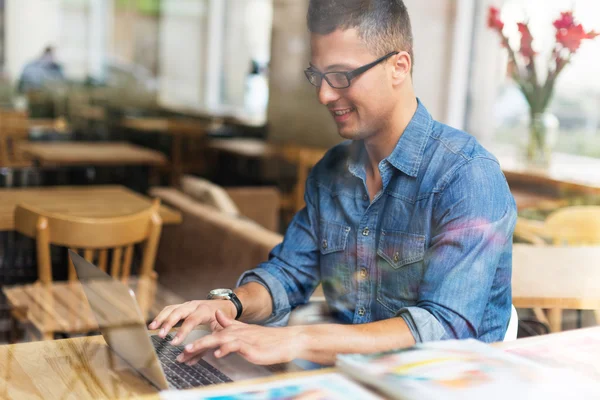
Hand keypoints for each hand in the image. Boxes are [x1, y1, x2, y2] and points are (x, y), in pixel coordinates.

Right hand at [148, 300, 235, 344]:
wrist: (225, 306)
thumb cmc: (222, 322)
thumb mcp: (218, 334)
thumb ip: (203, 347)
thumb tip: (188, 361)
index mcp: (206, 311)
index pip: (192, 320)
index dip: (183, 331)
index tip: (174, 342)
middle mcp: (195, 305)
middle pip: (179, 311)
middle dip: (169, 323)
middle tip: (161, 335)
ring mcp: (187, 304)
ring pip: (172, 308)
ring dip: (161, 318)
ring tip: (152, 328)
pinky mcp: (182, 306)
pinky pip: (169, 309)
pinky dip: (161, 316)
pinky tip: (154, 325)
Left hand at [177, 310, 305, 365]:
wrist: (286, 341)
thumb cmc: (267, 340)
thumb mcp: (245, 331)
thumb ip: (230, 323)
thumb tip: (217, 314)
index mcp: (233, 330)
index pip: (211, 336)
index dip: (196, 344)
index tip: (182, 355)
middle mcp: (236, 333)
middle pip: (211, 337)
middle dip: (194, 346)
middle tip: (180, 355)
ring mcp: (243, 339)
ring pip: (219, 340)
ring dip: (203, 345)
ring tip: (189, 351)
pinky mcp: (251, 346)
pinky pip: (236, 346)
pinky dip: (226, 349)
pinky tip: (218, 354)